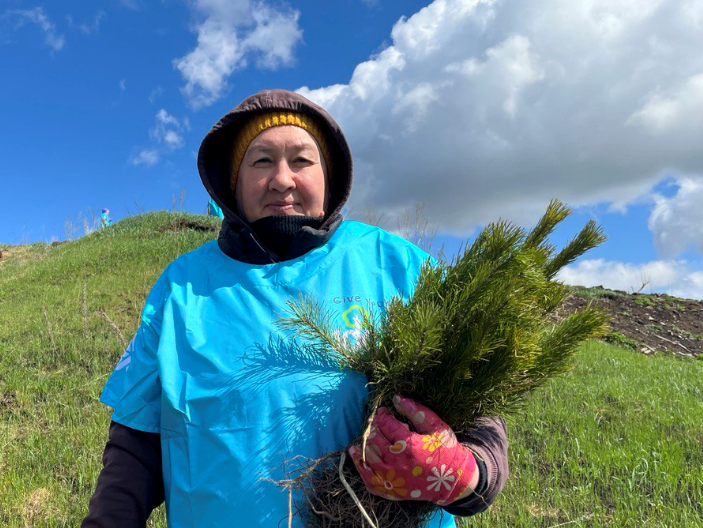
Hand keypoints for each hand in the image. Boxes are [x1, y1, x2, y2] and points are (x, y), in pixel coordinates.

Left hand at [349, 395, 477, 504]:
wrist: (455, 481)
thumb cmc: (446, 450)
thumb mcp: (436, 427)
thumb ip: (416, 411)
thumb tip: (396, 398)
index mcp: (410, 446)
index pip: (386, 425)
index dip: (382, 415)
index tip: (383, 411)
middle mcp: (398, 463)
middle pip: (374, 439)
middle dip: (373, 427)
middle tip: (377, 422)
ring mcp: (392, 479)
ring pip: (367, 457)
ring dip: (363, 443)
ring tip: (366, 434)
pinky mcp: (391, 491)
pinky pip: (368, 479)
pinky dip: (359, 465)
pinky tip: (355, 454)